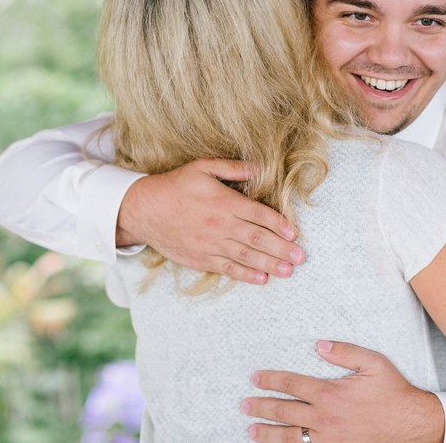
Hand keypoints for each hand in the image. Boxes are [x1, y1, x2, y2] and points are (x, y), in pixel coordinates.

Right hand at [115, 158, 303, 283]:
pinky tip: (262, 279)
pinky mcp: (202, 258)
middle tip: (301, 258)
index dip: (279, 225)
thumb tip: (259, 166)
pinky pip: (228, 269)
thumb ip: (233, 168)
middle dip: (282, 249)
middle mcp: (222, 225)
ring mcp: (212, 244)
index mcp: (225, 202)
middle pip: (258, 239)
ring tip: (289, 271)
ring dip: (270, 264)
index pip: (259, 215)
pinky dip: (246, 275)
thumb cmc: (175, 185)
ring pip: (246, 257)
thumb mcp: (203, 167)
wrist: (144, 210)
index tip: (295, 233)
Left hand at [243, 341, 444, 442]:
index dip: (271, 380)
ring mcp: (327, 439)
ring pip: (289, 437)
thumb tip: (319, 344)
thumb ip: (345, 351)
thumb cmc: (392, 392)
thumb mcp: (373, 362)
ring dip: (267, 433)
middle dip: (261, 406)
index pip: (292, 384)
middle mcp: (324, 418)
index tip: (256, 378)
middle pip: (283, 411)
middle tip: (245, 404)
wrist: (411, 424)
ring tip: (251, 429)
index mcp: (330, 393)